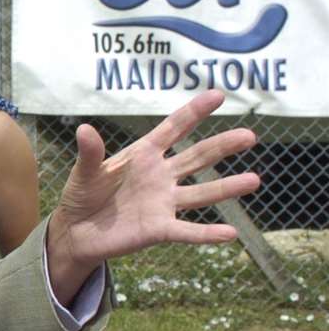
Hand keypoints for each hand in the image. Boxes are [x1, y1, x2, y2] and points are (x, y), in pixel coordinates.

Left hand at [45, 90, 259, 301]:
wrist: (77, 231)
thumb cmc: (82, 195)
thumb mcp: (84, 172)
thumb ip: (90, 153)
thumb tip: (83, 129)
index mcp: (144, 155)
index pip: (173, 129)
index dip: (193, 112)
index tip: (217, 96)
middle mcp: (160, 177)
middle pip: (197, 157)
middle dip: (222, 146)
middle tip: (250, 135)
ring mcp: (163, 203)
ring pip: (201, 193)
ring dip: (226, 188)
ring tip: (254, 179)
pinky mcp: (159, 229)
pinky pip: (187, 231)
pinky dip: (207, 234)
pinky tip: (231, 234)